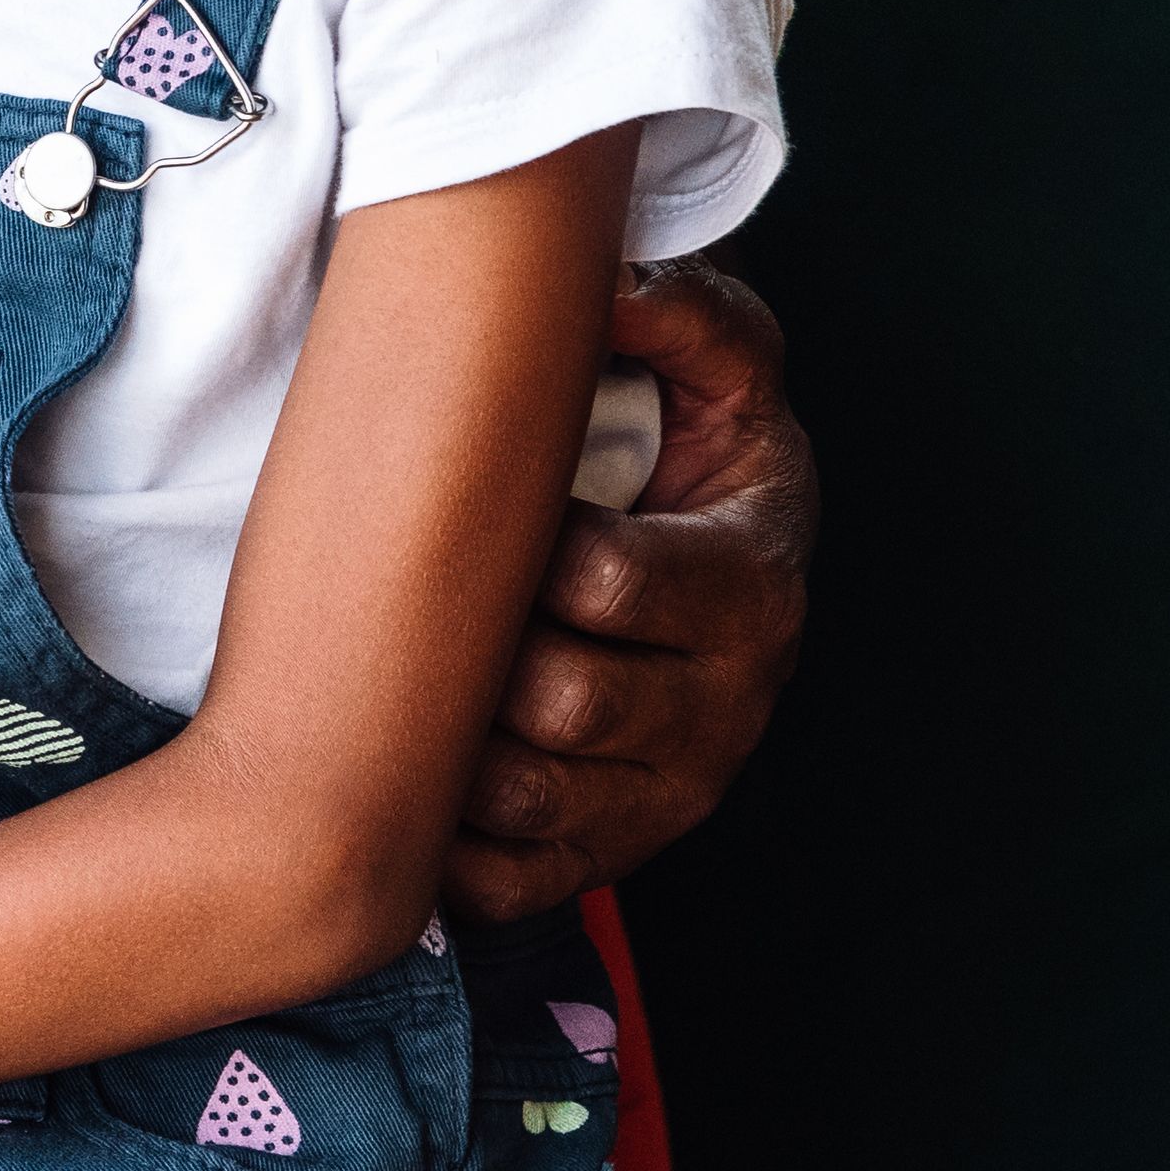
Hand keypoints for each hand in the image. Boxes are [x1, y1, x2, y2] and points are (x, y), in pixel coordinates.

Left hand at [443, 260, 821, 923]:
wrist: (691, 563)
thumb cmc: (683, 450)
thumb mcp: (716, 367)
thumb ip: (687, 317)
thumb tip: (615, 289)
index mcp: (752, 587)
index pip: (608, 582)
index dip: (525, 545)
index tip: (495, 508)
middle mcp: (727, 711)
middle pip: (563, 702)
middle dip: (484, 648)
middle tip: (435, 594)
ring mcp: (668, 798)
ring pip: (528, 796)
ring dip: (453, 742)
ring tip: (417, 672)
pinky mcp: (606, 859)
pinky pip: (506, 881)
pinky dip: (443, 836)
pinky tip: (418, 762)